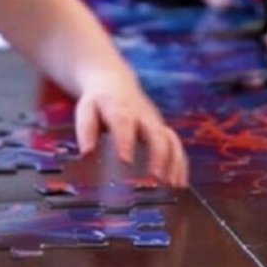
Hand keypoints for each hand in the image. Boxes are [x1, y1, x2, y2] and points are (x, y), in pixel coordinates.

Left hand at [75, 70, 188, 187]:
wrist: (114, 82)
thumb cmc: (99, 101)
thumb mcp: (86, 110)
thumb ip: (86, 129)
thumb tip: (87, 152)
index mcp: (120, 108)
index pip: (124, 122)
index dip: (126, 141)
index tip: (125, 161)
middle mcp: (142, 115)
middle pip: (155, 132)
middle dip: (158, 155)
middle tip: (155, 177)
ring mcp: (155, 122)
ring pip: (170, 140)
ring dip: (173, 162)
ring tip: (172, 184)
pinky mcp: (163, 129)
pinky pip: (176, 146)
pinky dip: (180, 164)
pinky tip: (179, 183)